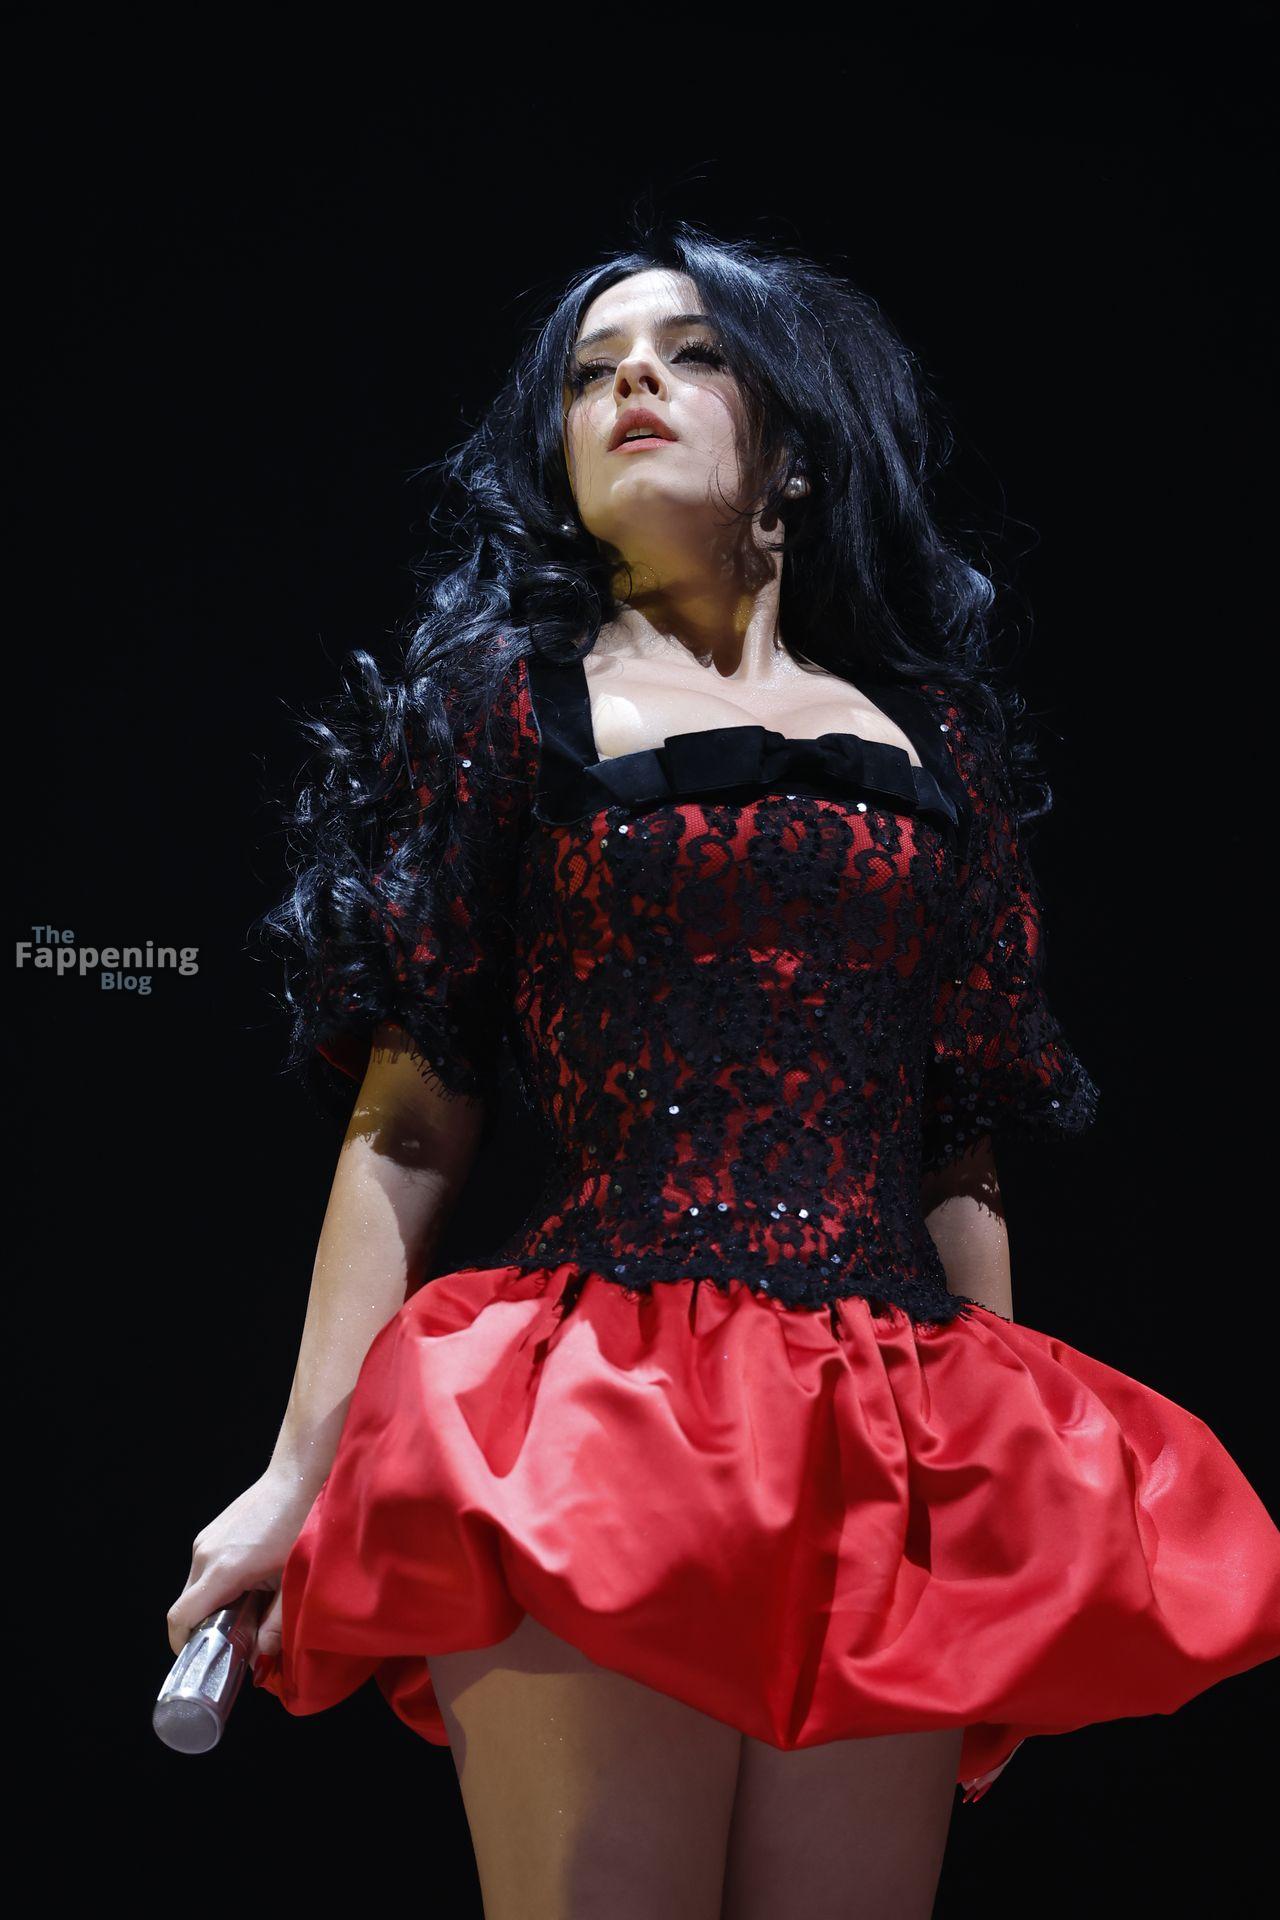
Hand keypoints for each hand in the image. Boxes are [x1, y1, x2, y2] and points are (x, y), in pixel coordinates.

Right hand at [167, 1464, 322, 1662]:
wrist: (296, 1476)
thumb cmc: (300, 1524)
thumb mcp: (293, 1580)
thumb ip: (276, 1624)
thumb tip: (261, 1657)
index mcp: (222, 1570)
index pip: (180, 1617)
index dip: (182, 1644)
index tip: (201, 1657)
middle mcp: (204, 1554)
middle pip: (186, 1605)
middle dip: (203, 1627)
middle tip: (235, 1636)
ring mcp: (205, 1540)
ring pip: (194, 1587)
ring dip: (212, 1603)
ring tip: (248, 1605)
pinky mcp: (211, 1531)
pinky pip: (203, 1568)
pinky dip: (216, 1583)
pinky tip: (248, 1581)